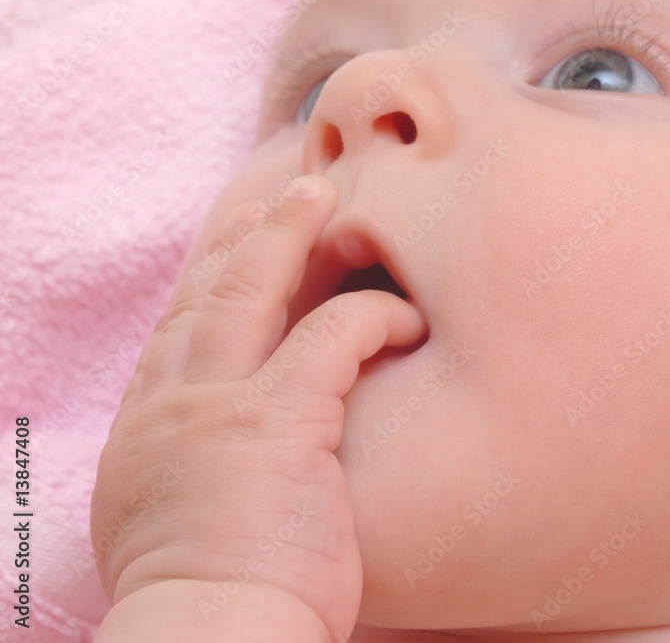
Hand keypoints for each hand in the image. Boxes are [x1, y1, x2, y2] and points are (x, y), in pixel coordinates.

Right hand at [91, 175, 425, 641]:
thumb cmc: (210, 599)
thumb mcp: (169, 516)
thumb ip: (188, 461)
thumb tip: (216, 445)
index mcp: (148, 424)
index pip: (181, 325)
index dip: (213, 272)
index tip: (240, 237)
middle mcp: (172, 401)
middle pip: (208, 289)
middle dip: (248, 231)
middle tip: (287, 189)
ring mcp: (218, 404)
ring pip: (250, 288)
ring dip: (289, 232)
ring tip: (320, 191)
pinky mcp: (276, 420)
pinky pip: (331, 336)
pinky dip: (370, 316)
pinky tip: (402, 316)